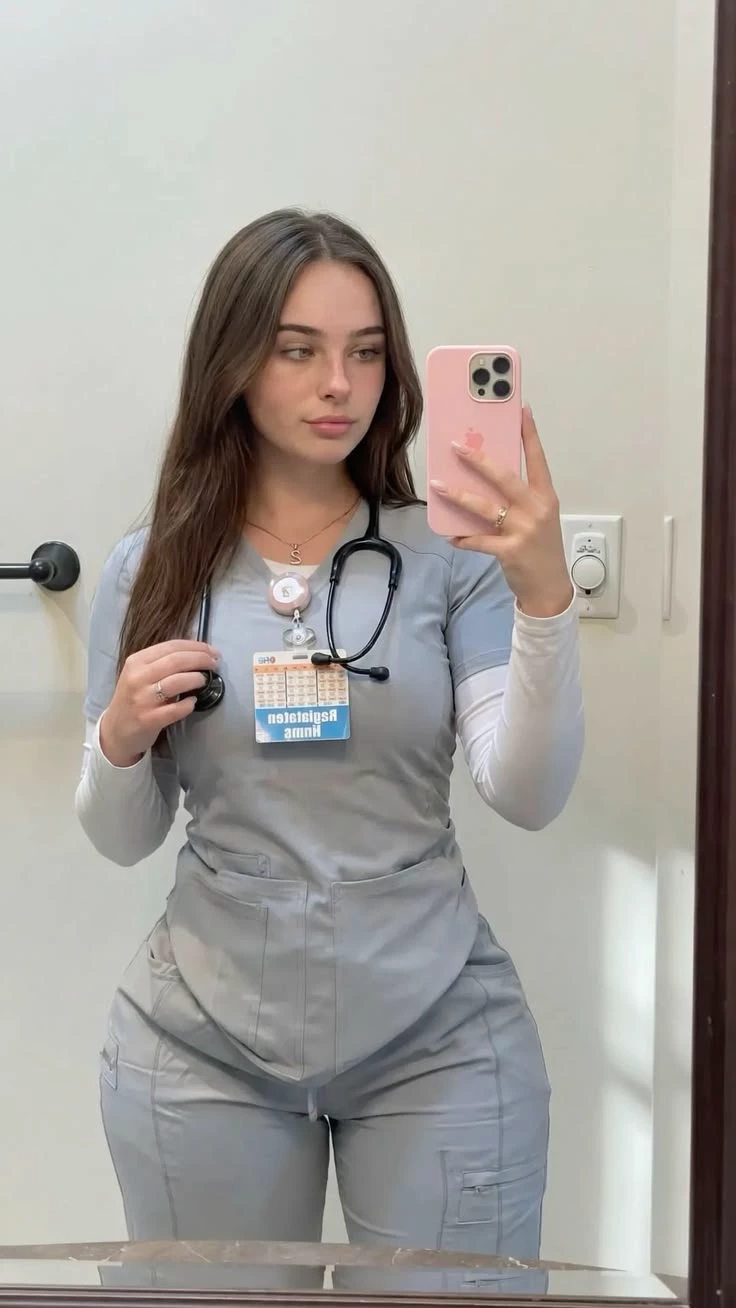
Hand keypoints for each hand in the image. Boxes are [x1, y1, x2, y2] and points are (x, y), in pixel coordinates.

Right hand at [99, 640, 219, 766]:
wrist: (116, 731)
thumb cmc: (134, 698)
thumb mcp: (141, 674)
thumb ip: (163, 661)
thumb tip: (196, 648)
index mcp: (136, 661)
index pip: (171, 646)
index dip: (196, 647)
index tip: (212, 651)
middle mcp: (137, 677)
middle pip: (176, 661)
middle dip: (201, 660)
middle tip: (215, 664)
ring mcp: (142, 699)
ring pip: (177, 682)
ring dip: (196, 679)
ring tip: (204, 681)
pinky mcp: (147, 719)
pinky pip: (175, 709)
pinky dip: (188, 704)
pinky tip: (192, 702)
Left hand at [430, 405, 573, 617]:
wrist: (550, 588)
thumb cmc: (541, 549)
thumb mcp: (538, 518)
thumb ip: (519, 500)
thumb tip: (485, 481)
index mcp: (545, 497)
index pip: (537, 460)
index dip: (530, 435)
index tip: (522, 411)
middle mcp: (536, 510)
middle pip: (504, 478)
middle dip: (478, 460)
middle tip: (457, 446)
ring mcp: (523, 530)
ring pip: (485, 507)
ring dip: (459, 496)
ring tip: (439, 487)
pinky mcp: (509, 551)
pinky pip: (478, 540)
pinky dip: (462, 538)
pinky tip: (450, 536)